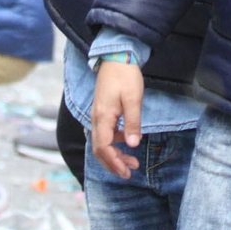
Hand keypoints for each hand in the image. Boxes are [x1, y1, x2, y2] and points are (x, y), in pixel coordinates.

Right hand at [90, 59, 143, 179]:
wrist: (116, 57)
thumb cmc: (125, 76)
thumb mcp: (133, 98)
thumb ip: (132, 122)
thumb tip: (133, 144)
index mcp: (103, 117)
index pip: (104, 147)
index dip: (114, 162)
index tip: (127, 171)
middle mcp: (96, 118)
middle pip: (100, 149)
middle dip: (113, 164)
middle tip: (130, 172)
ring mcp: (98, 115)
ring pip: (102, 143)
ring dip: (114, 155)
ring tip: (132, 162)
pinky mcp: (102, 111)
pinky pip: (105, 134)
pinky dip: (114, 144)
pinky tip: (127, 143)